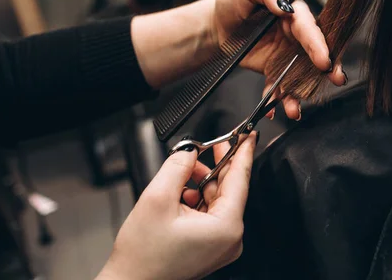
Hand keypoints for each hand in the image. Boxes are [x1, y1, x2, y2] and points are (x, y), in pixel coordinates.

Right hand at [97, 133, 258, 279]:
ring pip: (219, 199)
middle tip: (214, 143)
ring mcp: (221, 244)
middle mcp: (230, 238)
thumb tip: (190, 149)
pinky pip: (211, 212)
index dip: (244, 153)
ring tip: (185, 171)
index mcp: (226, 227)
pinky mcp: (211, 246)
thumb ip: (178, 167)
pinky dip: (199, 197)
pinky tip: (182, 191)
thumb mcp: (157, 198)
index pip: (241, 180)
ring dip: (203, 181)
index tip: (248, 135)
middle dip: (219, 165)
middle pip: (230, 189)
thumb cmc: (143, 256)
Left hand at [213, 0, 346, 119]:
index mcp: (293, 13)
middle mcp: (295, 36)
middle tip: (336, 80)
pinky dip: (276, 100)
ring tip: (294, 110)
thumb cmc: (234, 2)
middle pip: (315, 53)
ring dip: (299, 94)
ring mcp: (286, 55)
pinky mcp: (274, 70)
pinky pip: (278, 87)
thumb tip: (283, 3)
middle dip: (327, 68)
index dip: (318, 44)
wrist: (218, 25)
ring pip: (299, 75)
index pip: (309, 27)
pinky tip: (273, 110)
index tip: (324, 60)